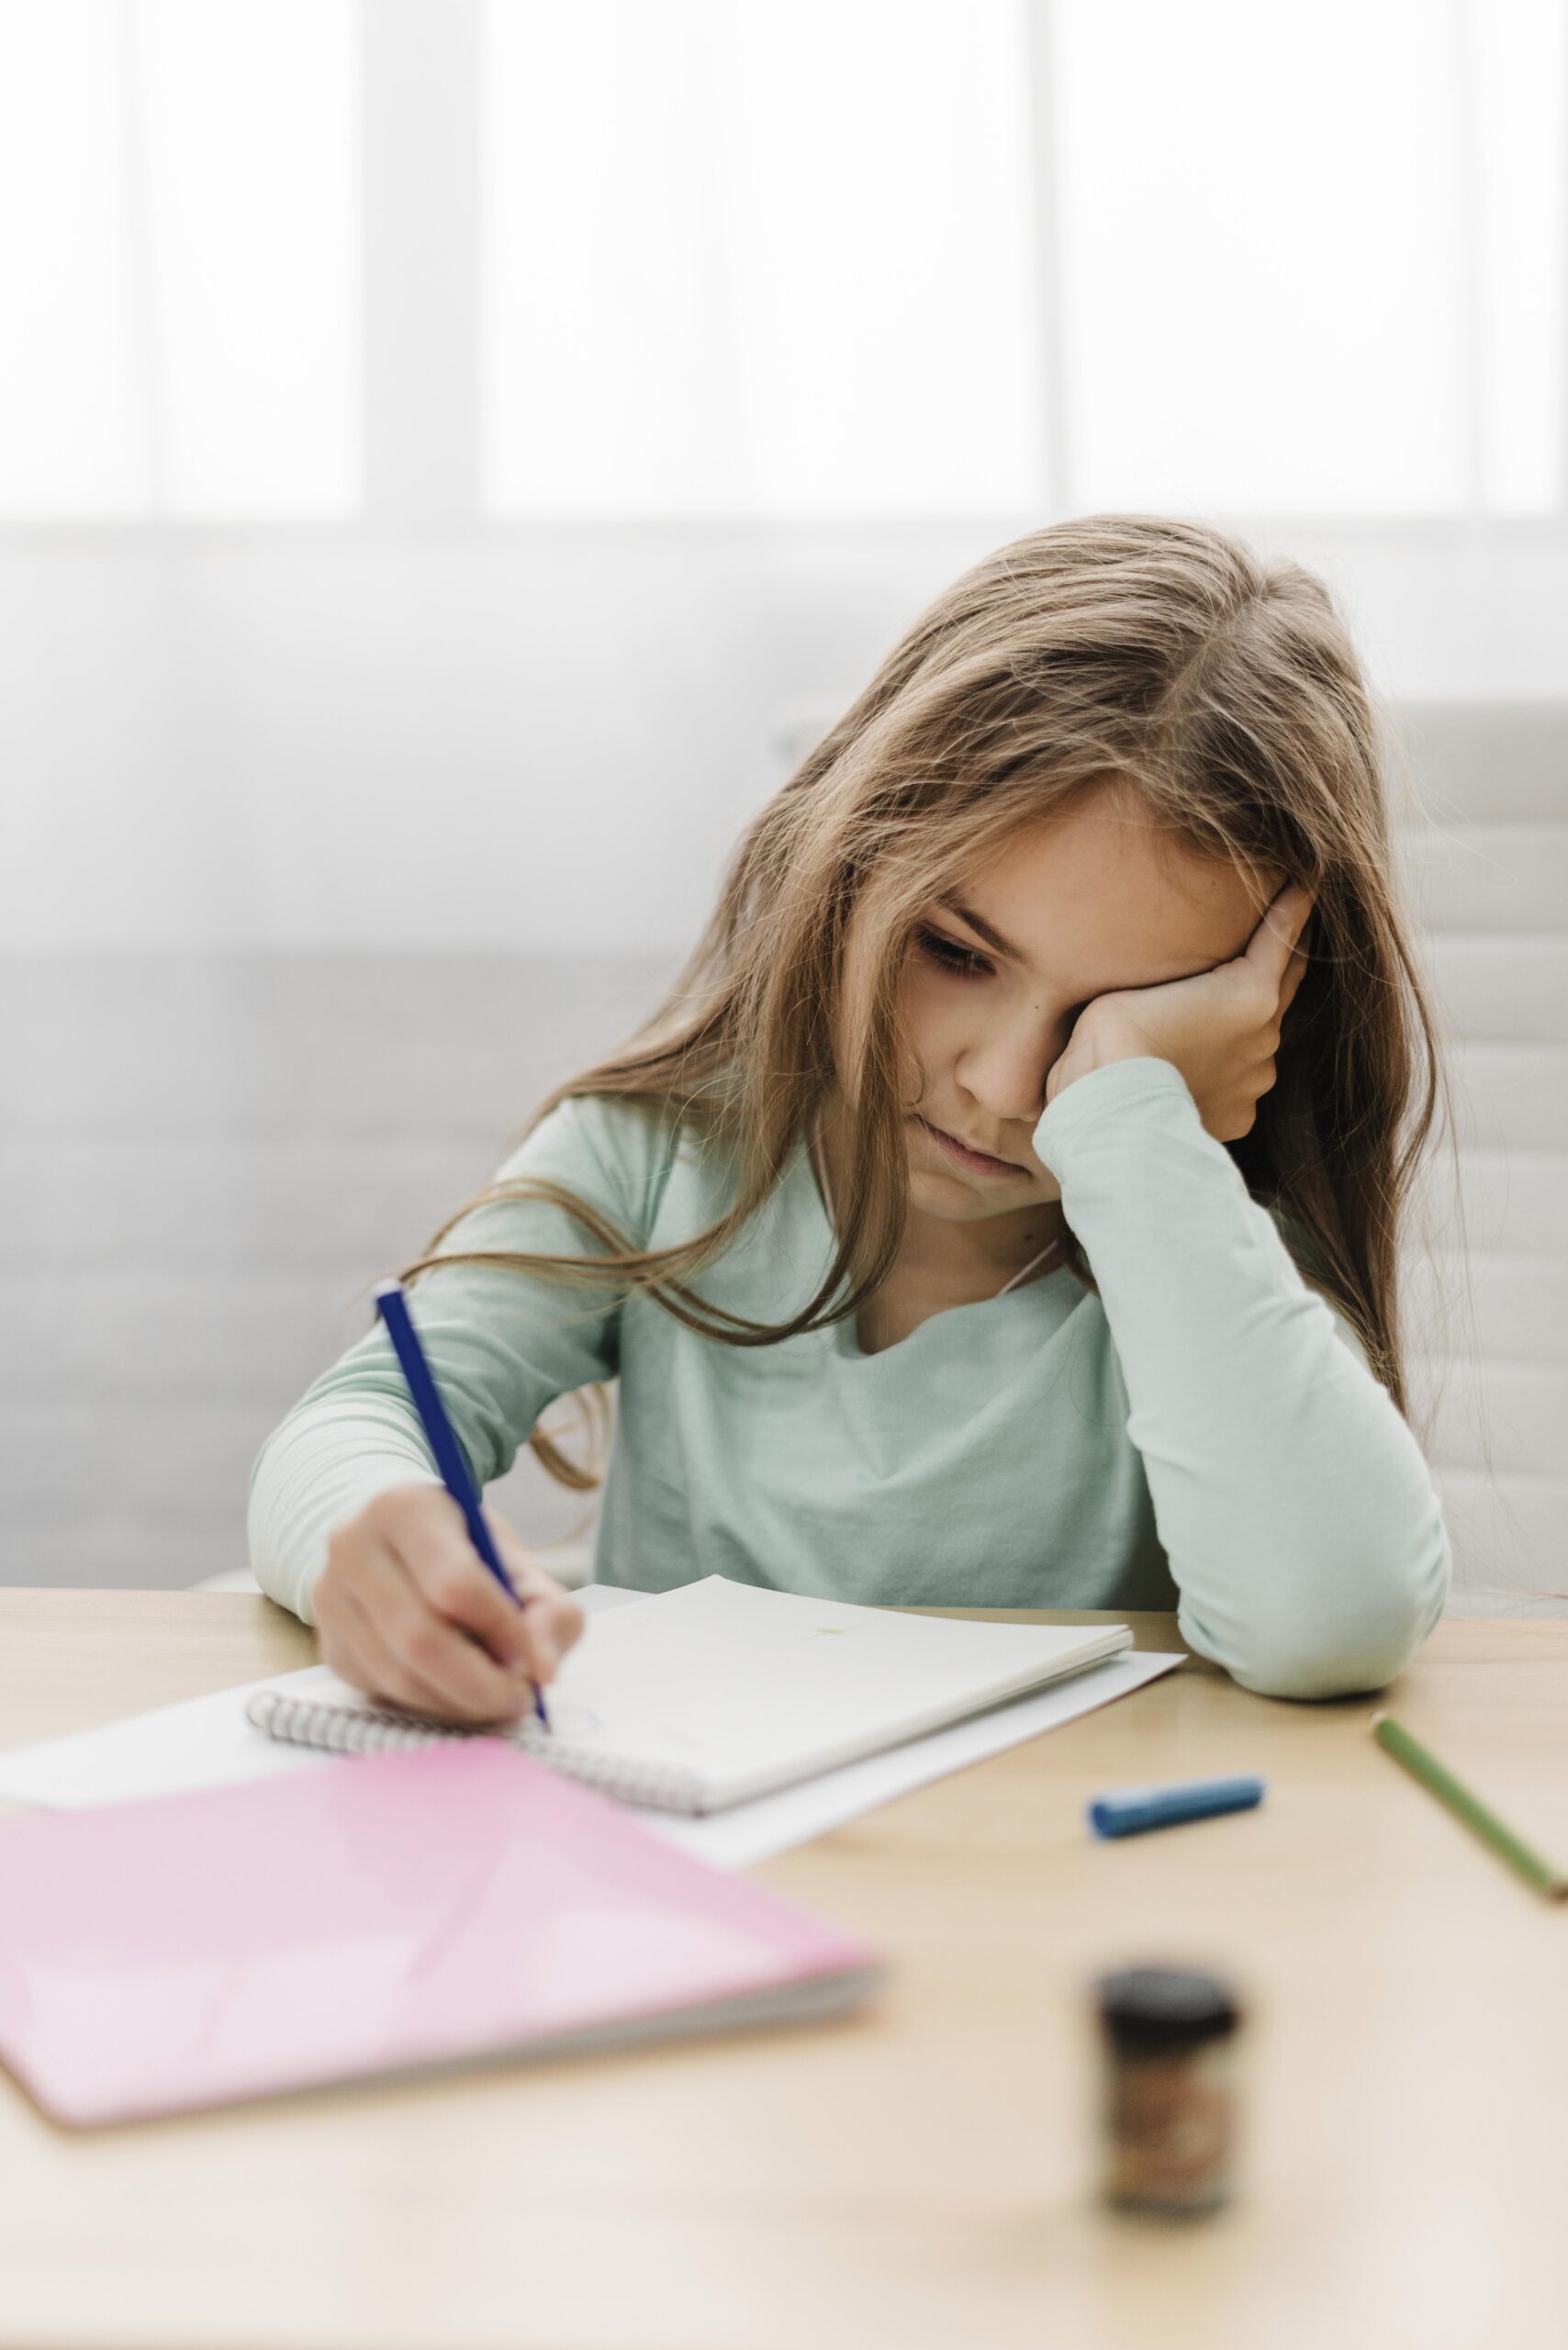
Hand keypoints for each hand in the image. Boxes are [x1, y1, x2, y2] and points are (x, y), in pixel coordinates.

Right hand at [314, 1484, 585, 1723]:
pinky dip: (429, 1704)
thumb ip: (547, 1610)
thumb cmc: (464, 1551)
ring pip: (398, 1676)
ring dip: (457, 1702)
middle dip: (480, 1684)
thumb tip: (543, 1670)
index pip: (456, 1583)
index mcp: (407, 1509)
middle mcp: (355, 1548)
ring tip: (496, 1697)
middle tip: (520, 1698)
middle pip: (420, 1638)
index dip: (503, 1632)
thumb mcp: (516, 1562)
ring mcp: (331, 1599)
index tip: (535, 1662)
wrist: (396, 1543)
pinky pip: (382, 1692)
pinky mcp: (328, 1645)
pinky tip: (456, 1690)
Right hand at [1043, 884, 1315, 1142]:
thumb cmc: (1115, 1032)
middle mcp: (1267, 1034)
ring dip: (1246, 1028)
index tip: (1305, 886)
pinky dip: (1226, 1075)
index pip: (1284, 937)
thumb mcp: (1141, 976)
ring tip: (1216, 1018)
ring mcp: (1255, 1080)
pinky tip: (1199, 1072)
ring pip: (1260, 1042)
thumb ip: (1181, 971)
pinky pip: (1239, 1086)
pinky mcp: (1240, 1116)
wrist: (1112, 1106)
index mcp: (1252, 991)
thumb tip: (1188, 969)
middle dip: (1282, 963)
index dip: (1293, 910)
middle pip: (1285, 986)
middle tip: (1281, 935)